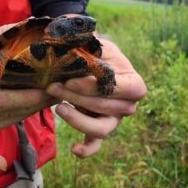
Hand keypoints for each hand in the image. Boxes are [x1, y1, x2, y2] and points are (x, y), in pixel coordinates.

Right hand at [0, 16, 56, 168]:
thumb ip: (1, 42)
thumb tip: (34, 36)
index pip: (0, 101)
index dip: (29, 97)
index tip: (51, 88)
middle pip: (3, 115)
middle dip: (34, 104)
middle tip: (59, 92)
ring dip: (24, 115)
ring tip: (48, 102)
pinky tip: (2, 163)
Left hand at [47, 37, 146, 157]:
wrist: (87, 65)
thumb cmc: (94, 53)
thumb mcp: (96, 44)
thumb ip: (90, 42)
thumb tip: (76, 37)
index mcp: (134, 82)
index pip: (125, 89)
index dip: (97, 87)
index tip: (71, 80)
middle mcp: (128, 105)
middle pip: (107, 108)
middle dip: (78, 98)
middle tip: (53, 86)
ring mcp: (114, 120)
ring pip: (101, 129)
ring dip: (78, 120)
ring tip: (59, 107)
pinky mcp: (99, 130)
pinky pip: (95, 145)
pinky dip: (86, 150)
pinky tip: (73, 149)